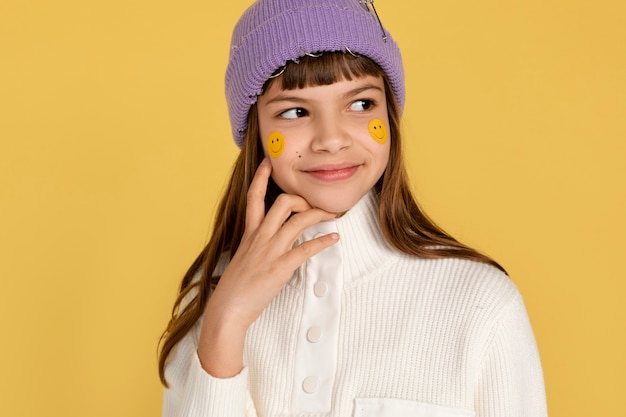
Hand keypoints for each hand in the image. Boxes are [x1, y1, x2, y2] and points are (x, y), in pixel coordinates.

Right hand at [198, 157, 338, 376]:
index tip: (268, 163)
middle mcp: (260, 237)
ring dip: (318, 215)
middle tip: (314, 205)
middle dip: (303, 198)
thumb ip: (255, 246)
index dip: (261, 177)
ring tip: (332, 216)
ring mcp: (271, 250)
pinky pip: (306, 248)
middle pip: (283, 202)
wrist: (228, 308)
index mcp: (249, 233)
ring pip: (298, 220)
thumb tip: (266, 243)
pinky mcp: (281, 266)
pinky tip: (333, 238)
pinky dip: (323, 241)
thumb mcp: (242, 259)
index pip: (253, 198)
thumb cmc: (234, 287)